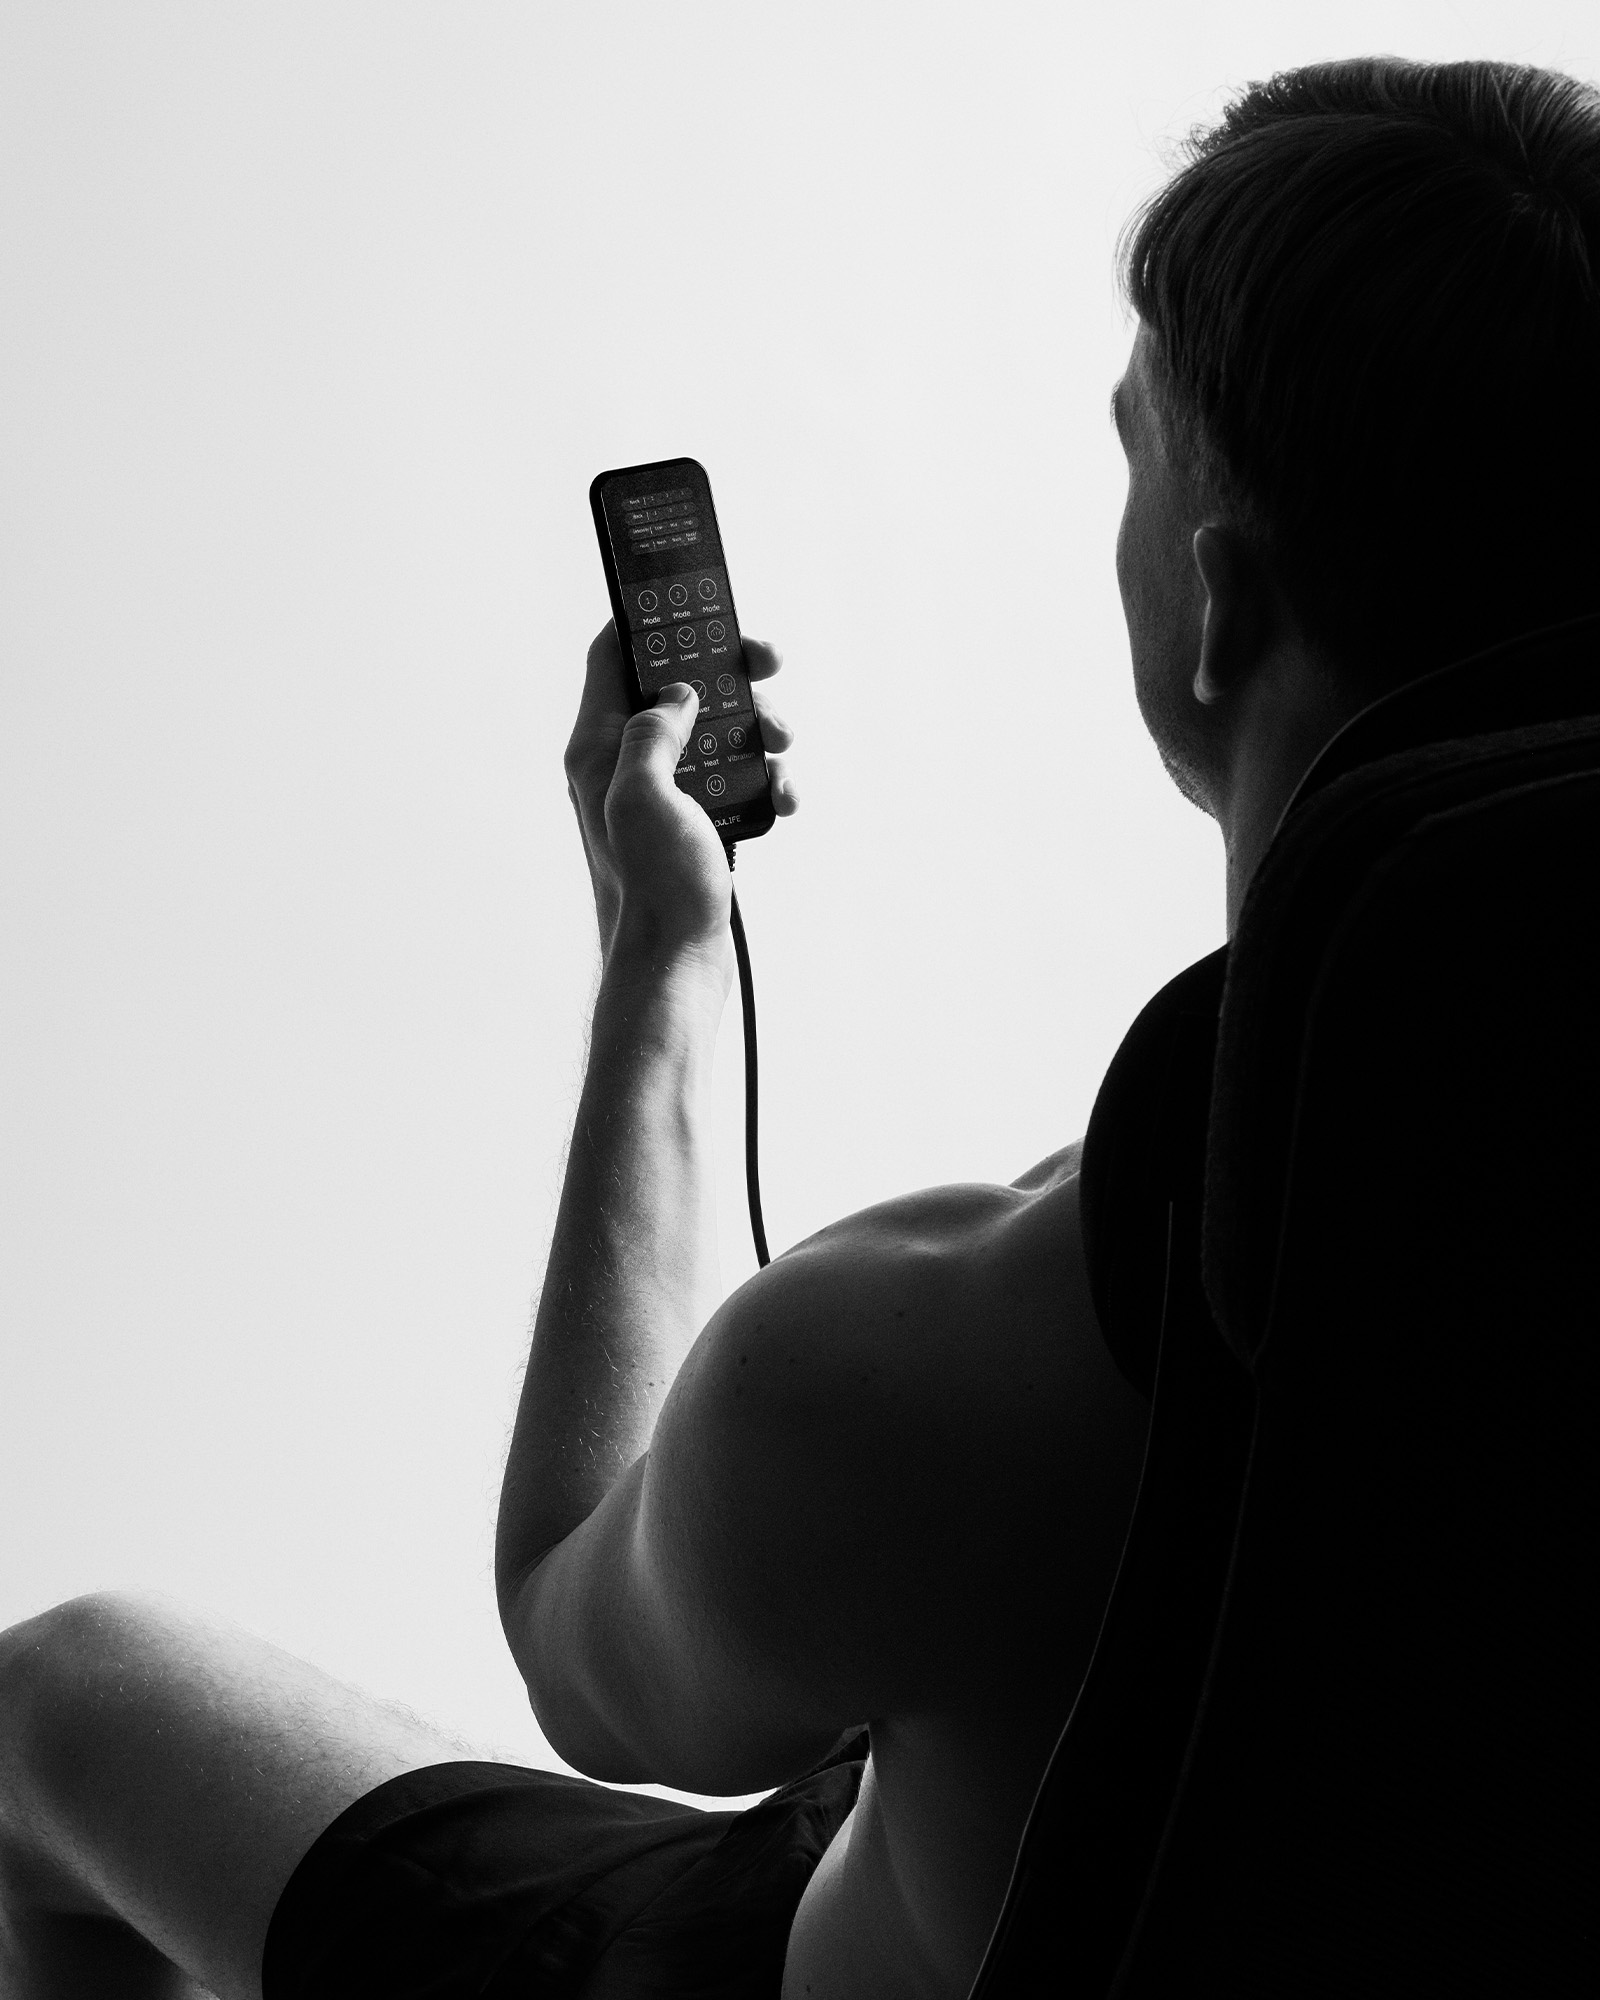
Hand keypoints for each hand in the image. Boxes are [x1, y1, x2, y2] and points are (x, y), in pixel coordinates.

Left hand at [564, 624, 796, 965]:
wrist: (676, 967)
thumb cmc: (652, 889)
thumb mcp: (644, 795)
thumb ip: (653, 731)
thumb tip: (677, 693)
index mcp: (598, 748)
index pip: (614, 654)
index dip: (652, 617)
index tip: (698, 599)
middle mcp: (624, 766)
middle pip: (677, 687)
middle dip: (728, 673)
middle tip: (767, 665)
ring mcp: (662, 797)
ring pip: (714, 732)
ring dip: (755, 729)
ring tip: (781, 744)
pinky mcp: (694, 827)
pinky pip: (734, 783)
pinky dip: (764, 782)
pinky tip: (782, 797)